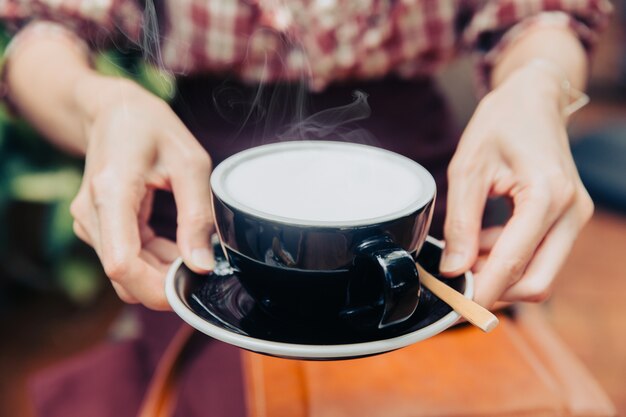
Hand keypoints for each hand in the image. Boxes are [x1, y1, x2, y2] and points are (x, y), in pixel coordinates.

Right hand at [70, 77, 213, 309]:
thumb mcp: (189, 163)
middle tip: (202, 267)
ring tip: (192, 246)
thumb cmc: (152, 127)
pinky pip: (124, 258)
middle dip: (164, 283)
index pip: (123, 265)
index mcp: (111, 193)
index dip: (156, 288)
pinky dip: (152, 259)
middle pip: (123, 276)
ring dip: (160, 271)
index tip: (190, 289)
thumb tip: (201, 266)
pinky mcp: (96, 226)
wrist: (114, 110)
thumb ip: (196, 216)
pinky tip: (176, 243)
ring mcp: (88, 222)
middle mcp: (90, 213)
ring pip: (124, 272)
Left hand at [440, 63, 593, 307]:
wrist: (533, 99)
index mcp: (546, 195)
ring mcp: (574, 216)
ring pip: (539, 272)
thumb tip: (454, 269)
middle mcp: (570, 211)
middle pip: (537, 282)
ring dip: (501, 272)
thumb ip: (461, 222)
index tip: (457, 306)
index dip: (483, 290)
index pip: (514, 262)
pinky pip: (540, 256)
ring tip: (466, 247)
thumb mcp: (468, 168)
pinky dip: (509, 258)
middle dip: (496, 289)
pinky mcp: (568, 219)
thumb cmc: (501, 124)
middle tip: (457, 278)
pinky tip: (482, 239)